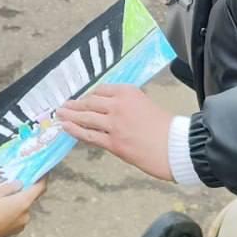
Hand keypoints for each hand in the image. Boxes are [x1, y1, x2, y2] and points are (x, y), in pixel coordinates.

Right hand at [0, 178, 45, 236]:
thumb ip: (10, 186)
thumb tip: (20, 184)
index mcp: (24, 202)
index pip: (40, 188)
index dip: (43, 179)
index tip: (44, 172)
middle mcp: (26, 214)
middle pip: (28, 199)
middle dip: (22, 192)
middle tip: (11, 185)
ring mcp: (21, 225)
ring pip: (21, 209)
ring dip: (15, 203)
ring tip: (0, 199)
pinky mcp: (14, 232)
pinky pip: (16, 218)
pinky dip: (12, 212)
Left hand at [56, 84, 174, 181]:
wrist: (176, 147)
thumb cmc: (166, 128)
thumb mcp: (145, 105)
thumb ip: (127, 105)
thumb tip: (110, 111)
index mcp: (128, 92)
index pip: (101, 90)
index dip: (89, 95)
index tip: (82, 99)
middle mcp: (118, 105)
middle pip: (90, 102)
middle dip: (75, 104)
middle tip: (64, 105)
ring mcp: (114, 124)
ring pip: (86, 118)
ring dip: (70, 115)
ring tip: (59, 114)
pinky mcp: (113, 143)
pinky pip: (89, 135)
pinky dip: (75, 131)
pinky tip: (65, 127)